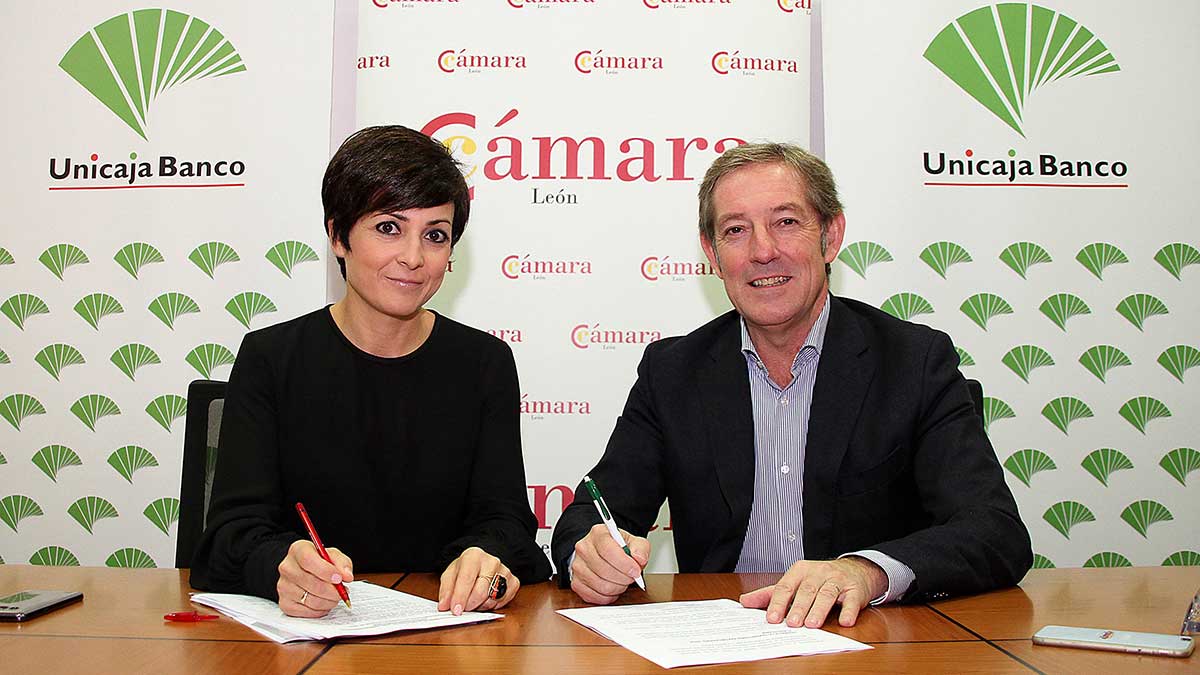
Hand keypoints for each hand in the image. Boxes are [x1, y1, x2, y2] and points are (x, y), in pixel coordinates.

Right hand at [277, 540, 353, 617]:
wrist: (306, 572)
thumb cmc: (320, 562)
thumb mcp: (334, 556)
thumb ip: (342, 563)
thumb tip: (346, 576)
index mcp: (298, 550)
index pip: (308, 560)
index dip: (325, 571)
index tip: (339, 578)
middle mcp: (287, 567)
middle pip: (311, 582)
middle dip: (332, 590)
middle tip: (342, 591)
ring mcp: (283, 586)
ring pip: (310, 599)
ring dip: (328, 601)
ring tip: (334, 596)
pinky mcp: (285, 603)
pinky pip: (307, 612)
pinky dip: (320, 610)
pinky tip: (324, 602)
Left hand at [438, 546, 519, 614]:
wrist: (483, 563)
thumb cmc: (466, 569)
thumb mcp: (451, 574)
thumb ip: (446, 590)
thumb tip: (444, 606)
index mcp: (474, 556)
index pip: (467, 579)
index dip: (460, 597)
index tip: (455, 610)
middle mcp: (492, 561)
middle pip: (480, 592)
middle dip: (469, 605)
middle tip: (463, 608)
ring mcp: (505, 571)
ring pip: (491, 599)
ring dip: (479, 606)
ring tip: (474, 600)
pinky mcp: (514, 582)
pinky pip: (502, 602)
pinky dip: (492, 606)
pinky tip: (485, 599)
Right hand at [569, 523, 649, 604]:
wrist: (602, 553)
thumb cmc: (617, 548)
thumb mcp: (633, 542)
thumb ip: (640, 548)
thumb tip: (639, 559)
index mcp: (598, 534)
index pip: (608, 550)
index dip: (624, 564)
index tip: (635, 571)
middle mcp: (584, 548)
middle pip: (604, 570)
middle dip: (624, 578)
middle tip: (631, 577)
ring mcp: (577, 566)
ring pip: (601, 586)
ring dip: (618, 588)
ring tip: (622, 581)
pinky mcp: (576, 583)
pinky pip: (595, 597)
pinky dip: (608, 596)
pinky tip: (613, 588)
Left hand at [739, 557, 887, 627]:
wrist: (855, 570)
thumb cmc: (819, 579)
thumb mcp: (794, 582)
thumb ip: (770, 593)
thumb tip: (744, 601)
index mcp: (800, 570)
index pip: (786, 586)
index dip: (779, 603)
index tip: (772, 619)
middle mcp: (818, 573)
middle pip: (807, 591)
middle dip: (799, 607)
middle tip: (792, 624)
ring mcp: (837, 580)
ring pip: (827, 594)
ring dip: (819, 610)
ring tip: (812, 624)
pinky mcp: (855, 589)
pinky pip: (852, 599)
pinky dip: (848, 610)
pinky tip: (844, 621)